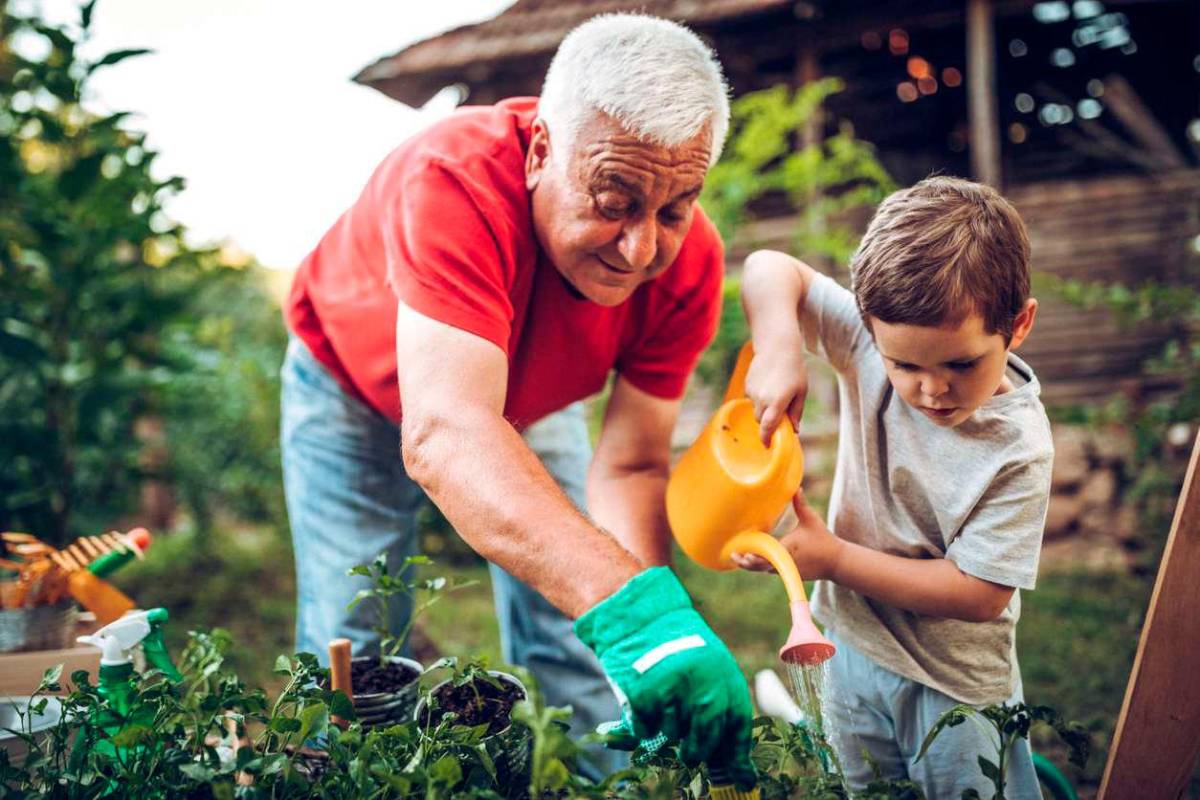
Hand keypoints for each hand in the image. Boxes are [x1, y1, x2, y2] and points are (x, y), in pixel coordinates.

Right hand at [575, 567, 755, 787]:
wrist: (638, 617)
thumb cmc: (674, 648)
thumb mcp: (706, 669)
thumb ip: (719, 709)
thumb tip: (740, 771)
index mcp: (723, 674)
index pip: (736, 725)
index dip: (736, 754)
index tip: (739, 774)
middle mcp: (702, 681)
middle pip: (705, 738)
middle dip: (697, 750)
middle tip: (689, 752)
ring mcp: (672, 688)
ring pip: (673, 735)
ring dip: (666, 731)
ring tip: (661, 709)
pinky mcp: (644, 693)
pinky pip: (645, 730)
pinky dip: (642, 726)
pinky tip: (642, 706)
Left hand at [729, 491, 841, 580]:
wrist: (836, 562)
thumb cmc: (823, 539)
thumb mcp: (811, 519)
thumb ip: (801, 504)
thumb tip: (797, 487)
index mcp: (787, 548)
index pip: (765, 554)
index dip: (751, 556)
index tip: (740, 552)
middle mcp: (785, 562)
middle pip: (759, 566)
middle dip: (746, 563)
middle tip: (734, 556)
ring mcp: (787, 570)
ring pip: (764, 570)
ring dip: (753, 566)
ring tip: (739, 558)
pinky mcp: (790, 574)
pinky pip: (772, 571)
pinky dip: (763, 567)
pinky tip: (753, 561)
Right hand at [744, 344, 807, 445]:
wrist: (777, 347)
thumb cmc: (794, 369)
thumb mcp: (801, 391)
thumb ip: (797, 412)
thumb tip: (795, 430)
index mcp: (777, 402)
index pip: (768, 427)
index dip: (766, 439)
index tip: (767, 446)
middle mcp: (762, 399)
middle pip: (761, 420)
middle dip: (768, 422)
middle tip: (779, 414)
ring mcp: (753, 392)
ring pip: (756, 409)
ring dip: (765, 408)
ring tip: (776, 392)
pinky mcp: (747, 385)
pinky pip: (752, 398)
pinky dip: (760, 397)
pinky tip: (769, 383)